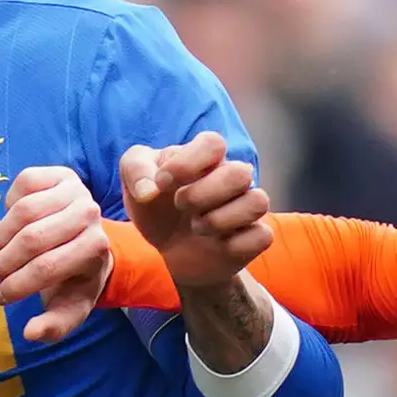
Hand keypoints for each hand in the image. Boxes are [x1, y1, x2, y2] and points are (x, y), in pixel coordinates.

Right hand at [0, 162, 113, 345]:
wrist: (86, 242)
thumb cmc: (75, 278)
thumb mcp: (70, 306)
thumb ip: (55, 325)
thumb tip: (30, 334)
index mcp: (95, 248)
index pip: (46, 268)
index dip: (16, 285)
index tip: (0, 297)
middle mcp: (89, 214)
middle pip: (31, 239)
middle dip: (5, 263)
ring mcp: (75, 189)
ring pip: (21, 211)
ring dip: (2, 237)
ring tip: (2, 253)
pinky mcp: (58, 173)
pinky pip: (21, 186)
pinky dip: (8, 207)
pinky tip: (14, 225)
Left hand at [120, 132, 271, 291]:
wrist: (170, 252)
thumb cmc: (157, 208)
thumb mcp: (134, 182)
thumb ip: (135, 169)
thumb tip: (149, 190)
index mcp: (207, 158)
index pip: (214, 143)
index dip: (186, 164)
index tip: (161, 183)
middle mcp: (232, 177)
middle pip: (240, 174)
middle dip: (202, 195)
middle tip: (181, 206)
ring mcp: (247, 207)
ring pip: (257, 202)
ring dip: (218, 220)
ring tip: (197, 226)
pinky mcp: (255, 237)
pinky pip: (262, 236)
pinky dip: (234, 245)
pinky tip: (216, 245)